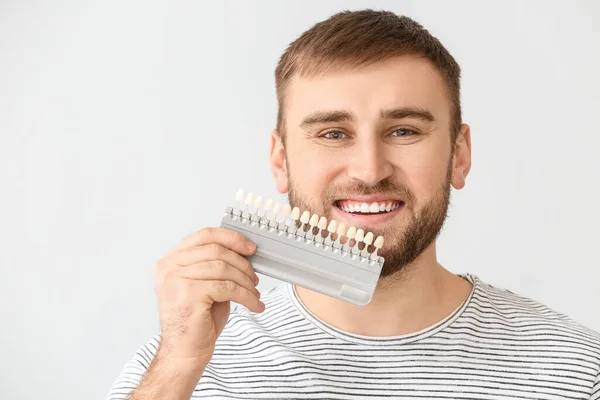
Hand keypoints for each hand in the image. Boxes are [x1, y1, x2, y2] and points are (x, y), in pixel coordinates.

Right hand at [152, 227, 262, 369]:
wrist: (185, 353)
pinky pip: (227, 287)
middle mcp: (168, 266)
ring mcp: (175, 279)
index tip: (250, 248)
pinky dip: (246, 296)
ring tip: (254, 293)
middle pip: (216, 250)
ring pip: (223, 268)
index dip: (231, 238)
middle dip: (242, 264)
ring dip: (245, 281)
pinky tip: (254, 304)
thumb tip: (245, 250)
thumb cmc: (197, 320)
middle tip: (255, 278)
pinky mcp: (188, 293)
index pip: (204, 235)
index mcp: (171, 260)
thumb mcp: (206, 285)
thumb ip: (216, 264)